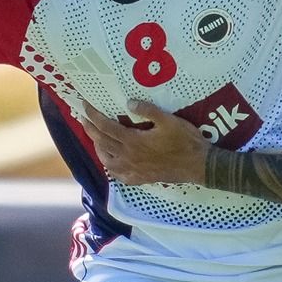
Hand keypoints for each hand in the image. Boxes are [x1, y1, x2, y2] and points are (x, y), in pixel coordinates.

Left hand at [78, 100, 209, 186]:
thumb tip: (128, 103)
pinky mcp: (140, 179)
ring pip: (107, 160)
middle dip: (90, 129)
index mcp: (133, 141)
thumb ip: (147, 110)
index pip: (106, 126)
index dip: (93, 115)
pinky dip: (110, 167)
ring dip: (98, 148)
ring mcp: (133, 170)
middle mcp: (128, 157)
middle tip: (84, 119)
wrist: (198, 165)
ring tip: (95, 139)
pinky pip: (118, 175)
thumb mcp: (168, 120)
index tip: (85, 106)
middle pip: (102, 142)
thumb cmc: (185, 141)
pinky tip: (111, 162)